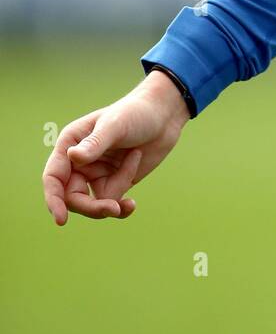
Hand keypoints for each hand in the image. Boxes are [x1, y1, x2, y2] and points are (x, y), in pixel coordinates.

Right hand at [42, 70, 189, 225]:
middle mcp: (79, 162)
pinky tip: (131, 205)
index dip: (54, 200)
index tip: (62, 220)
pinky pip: (111, 203)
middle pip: (73, 198)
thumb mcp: (116, 125)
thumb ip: (95, 143)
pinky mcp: (114, 182)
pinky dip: (122, 207)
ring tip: (136, 161)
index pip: (54, 177)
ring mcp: (96, 174)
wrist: (164, 116)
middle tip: (114, 208)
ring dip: (116, 196)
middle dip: (92, 206)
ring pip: (95, 203)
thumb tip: (72, 156)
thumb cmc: (136, 112)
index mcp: (70, 144)